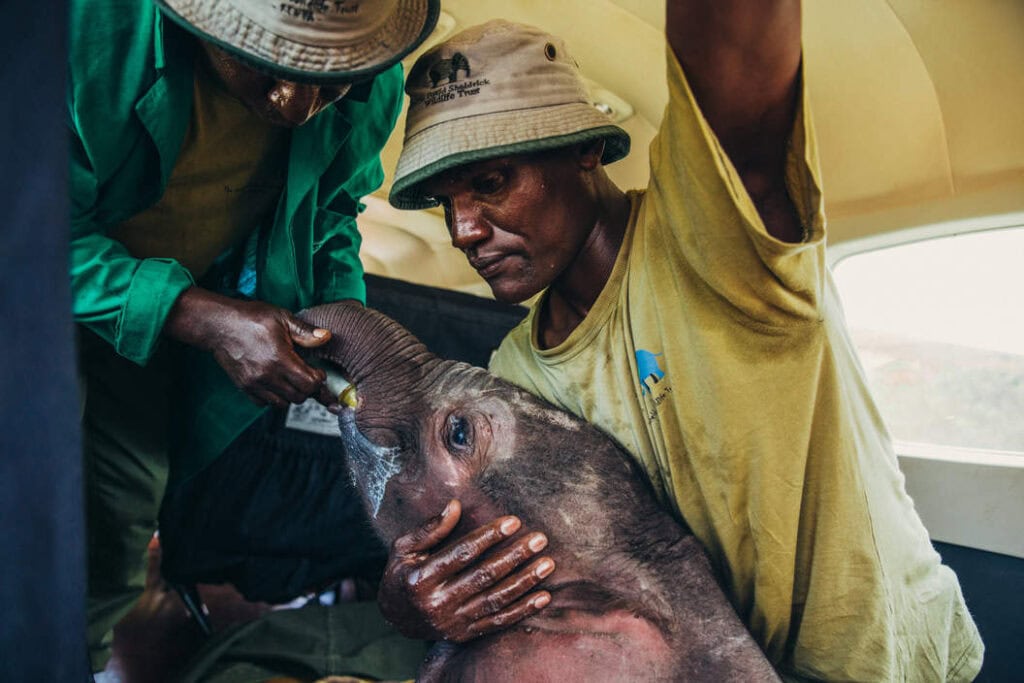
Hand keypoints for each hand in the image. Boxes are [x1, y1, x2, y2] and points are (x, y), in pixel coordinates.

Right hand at [164, 287, 337, 408]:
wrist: (218, 324)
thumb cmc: (250, 318)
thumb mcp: (282, 318)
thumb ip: (305, 331)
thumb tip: (326, 337)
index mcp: (279, 359)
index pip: (309, 384)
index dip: (318, 379)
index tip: (318, 371)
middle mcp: (267, 376)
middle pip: (299, 397)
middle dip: (308, 388)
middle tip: (308, 375)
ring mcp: (254, 384)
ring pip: (283, 403)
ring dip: (292, 394)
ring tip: (292, 379)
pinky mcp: (244, 387)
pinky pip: (265, 403)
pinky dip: (274, 398)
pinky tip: (276, 383)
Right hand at [378, 499, 554, 641]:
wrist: (395, 618)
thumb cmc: (401, 574)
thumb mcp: (403, 549)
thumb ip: (429, 530)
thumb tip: (455, 505)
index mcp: (421, 578)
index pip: (462, 554)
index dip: (489, 537)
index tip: (513, 522)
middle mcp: (438, 603)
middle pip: (484, 577)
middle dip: (514, 556)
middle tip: (539, 539)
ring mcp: (453, 622)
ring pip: (496, 600)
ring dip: (525, 582)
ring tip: (547, 564)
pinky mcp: (464, 635)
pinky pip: (499, 622)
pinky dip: (523, 611)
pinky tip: (544, 597)